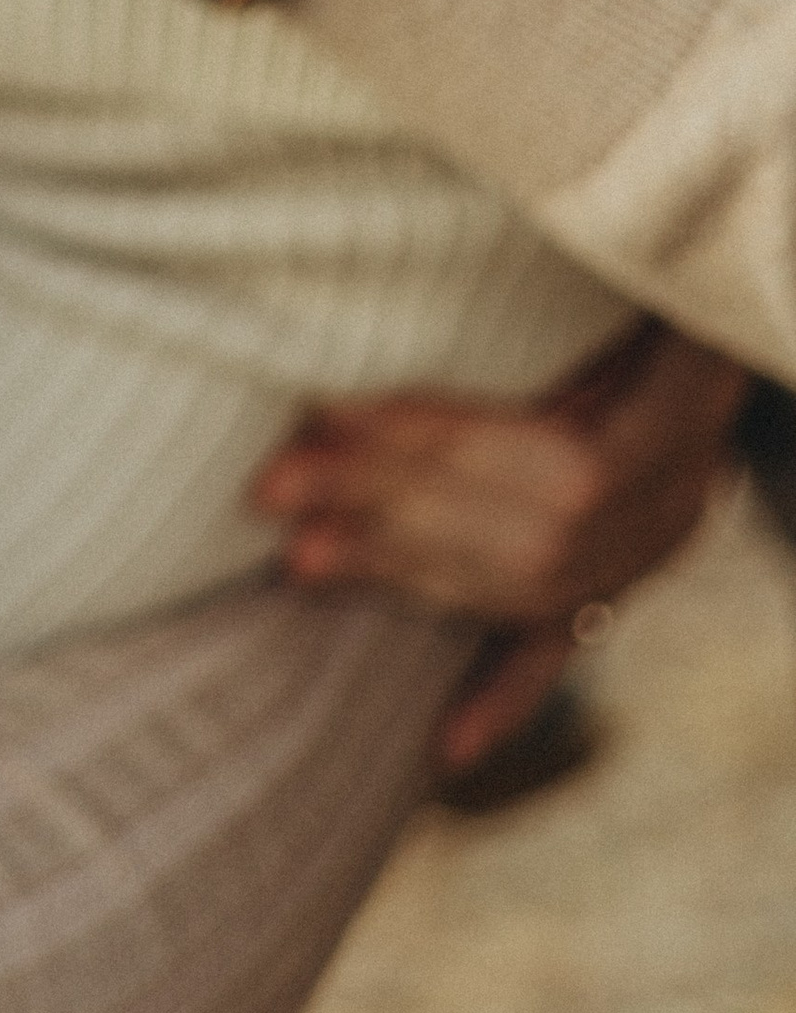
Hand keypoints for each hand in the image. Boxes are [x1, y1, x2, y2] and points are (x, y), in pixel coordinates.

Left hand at [248, 317, 748, 769]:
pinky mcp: (629, 581)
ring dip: (403, 572)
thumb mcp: (609, 263)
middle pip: (507, 523)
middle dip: (378, 504)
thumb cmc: (644, 274)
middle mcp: (667, 500)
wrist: (739, 313)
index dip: (412, 433)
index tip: (314, 418)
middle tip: (271, 493)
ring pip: (521, 587)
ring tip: (304, 562)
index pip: (519, 445)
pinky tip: (445, 749)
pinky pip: (563, 647)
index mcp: (670, 415)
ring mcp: (649, 550)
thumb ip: (532, 289)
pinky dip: (501, 698)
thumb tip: (393, 288)